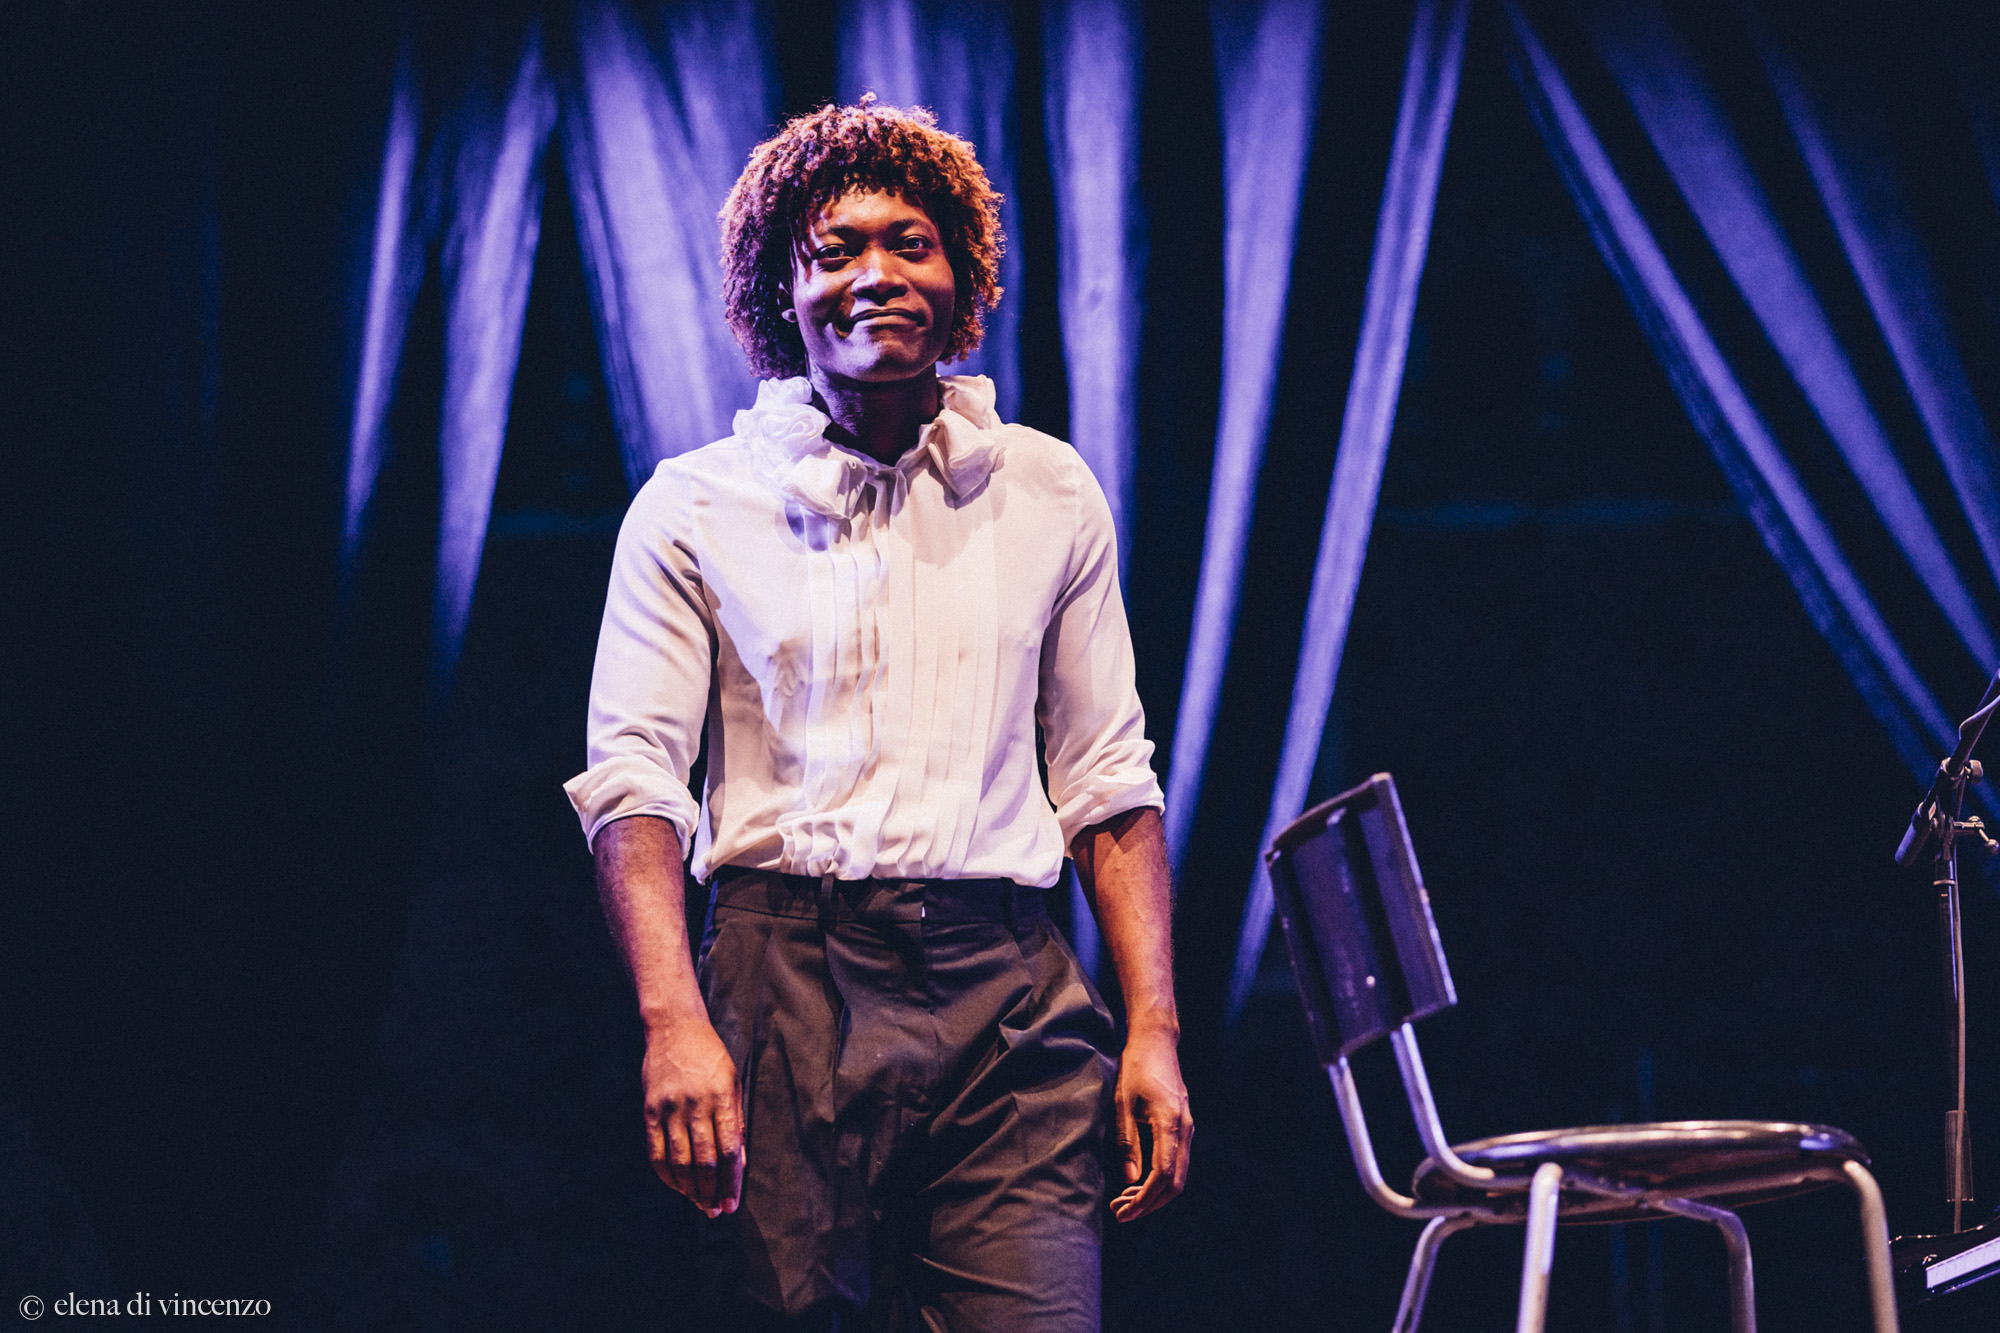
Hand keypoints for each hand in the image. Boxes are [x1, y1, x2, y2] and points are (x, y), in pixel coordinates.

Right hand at [642, 1017, 744, 1217]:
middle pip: (704, 1160)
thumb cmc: (710, 1057)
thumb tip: (739, 1163)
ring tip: (700, 1204)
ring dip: (691, 1189)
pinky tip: (678, 1187)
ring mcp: (670, 1107)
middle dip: (712, 1191)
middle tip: (716, 1211)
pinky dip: (667, 1175)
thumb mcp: (732, 1082)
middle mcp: (695, 1103)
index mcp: (722, 1096)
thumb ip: (735, 1121)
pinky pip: (656, 1152)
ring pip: (680, 1161)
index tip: (732, 1204)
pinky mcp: (650, 1110)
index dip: (731, 1181)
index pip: (729, 1149)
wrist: (673, 1027)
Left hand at [1109, 1025, 1191, 1221]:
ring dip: (1154, 1193)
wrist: (1157, 1041)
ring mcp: (1188, 1128)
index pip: (1162, 1174)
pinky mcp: (1184, 1126)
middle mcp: (1185, 1129)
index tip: (1125, 1211)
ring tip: (1126, 1202)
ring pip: (1178, 1174)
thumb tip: (1130, 1179)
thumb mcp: (1123, 1103)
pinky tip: (1138, 1182)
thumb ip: (1128, 1141)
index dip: (1145, 1198)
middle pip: (1175, 1182)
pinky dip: (1160, 1179)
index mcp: (1170, 1122)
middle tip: (1122, 1213)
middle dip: (1150, 1203)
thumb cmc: (1136, 1067)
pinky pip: (1177, 1162)